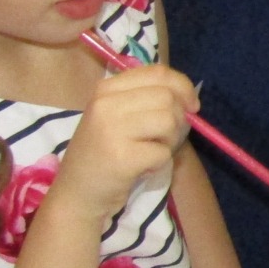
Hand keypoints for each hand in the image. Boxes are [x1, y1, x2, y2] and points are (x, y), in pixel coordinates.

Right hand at [50, 65, 196, 225]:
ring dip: (170, 141)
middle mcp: (106, 104)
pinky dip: (160, 162)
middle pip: (167, 97)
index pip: (158, 72)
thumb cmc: (103, 154)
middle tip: (165, 139)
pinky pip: (162, 152)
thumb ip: (147, 99)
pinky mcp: (121, 157)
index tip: (191, 106)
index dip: (183, 87)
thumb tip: (190, 98)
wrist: (77, 195)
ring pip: (168, 121)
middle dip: (179, 119)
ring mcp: (111, 130)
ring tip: (151, 152)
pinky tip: (142, 167)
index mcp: (106, 89)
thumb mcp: (117, 116)